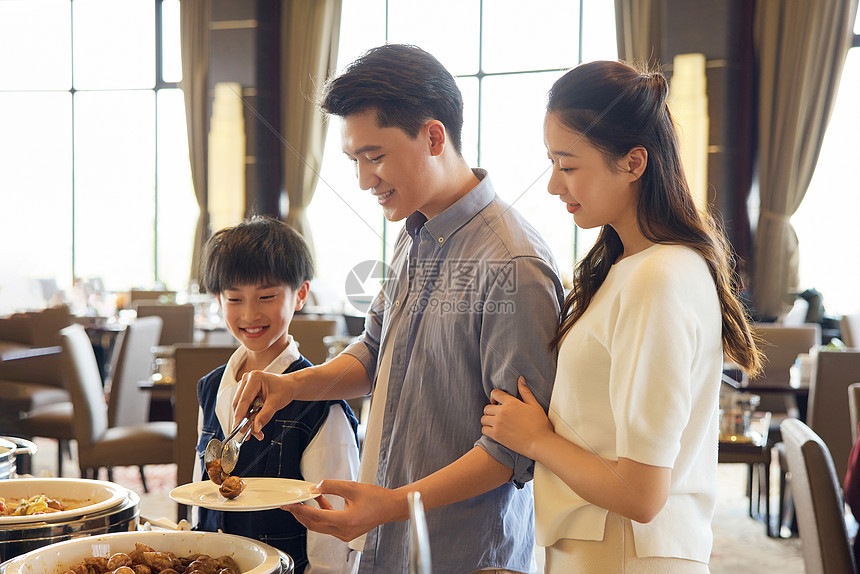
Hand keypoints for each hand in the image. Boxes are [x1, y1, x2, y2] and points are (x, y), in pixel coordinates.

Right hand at [232, 370, 296, 439]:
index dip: (239, 416)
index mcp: (254, 378)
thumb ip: (265, 415)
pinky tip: (256, 425)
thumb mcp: (276, 403)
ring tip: (256, 432)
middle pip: (239, 405)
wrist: (289, 386)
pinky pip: (244, 408)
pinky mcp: (246, 392)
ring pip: (240, 408)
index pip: (243, 400)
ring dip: (246, 421)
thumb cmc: (285, 389)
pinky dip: (249, 418)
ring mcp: (245, 386)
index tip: (238, 429)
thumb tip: (255, 428)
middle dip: (243, 421)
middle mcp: (247, 379)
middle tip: (248, 435)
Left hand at [283, 480, 404, 541]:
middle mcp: (343, 531)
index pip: (315, 516)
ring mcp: (344, 534)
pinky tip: (320, 501)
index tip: (289, 505)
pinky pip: (328, 525)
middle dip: (300, 514)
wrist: (391, 507)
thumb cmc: (377, 498)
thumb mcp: (352, 487)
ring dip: (310, 514)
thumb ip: (331, 486)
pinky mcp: (346, 532)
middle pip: (314, 525)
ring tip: (303, 501)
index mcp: (345, 521)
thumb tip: (315, 488)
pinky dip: (322, 514)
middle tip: (290, 504)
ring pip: (320, 526)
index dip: (299, 510)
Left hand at [481, 376, 553, 459]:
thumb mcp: (534, 405)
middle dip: (491, 409)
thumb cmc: (539, 424)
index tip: (497, 402)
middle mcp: (502, 412)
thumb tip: (520, 379)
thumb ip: (525, 392)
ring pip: (483, 418)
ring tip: (495, 423)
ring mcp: (498, 424)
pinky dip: (487, 429)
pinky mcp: (496, 435)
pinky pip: (484, 430)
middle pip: (487, 407)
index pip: (495, 393)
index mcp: (511, 403)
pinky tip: (494, 430)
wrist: (539, 443)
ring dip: (488, 420)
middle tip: (497, 414)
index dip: (495, 396)